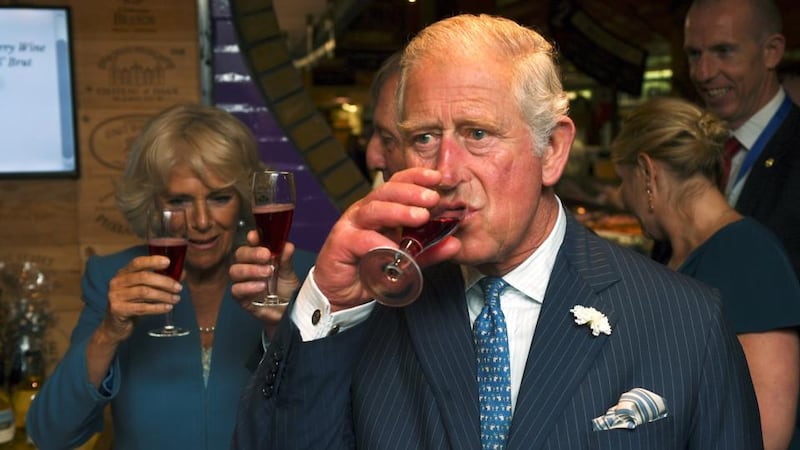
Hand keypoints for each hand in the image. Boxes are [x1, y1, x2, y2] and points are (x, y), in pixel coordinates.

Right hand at [103, 255, 182, 341]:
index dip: (152, 261)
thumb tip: (181, 273)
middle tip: (178, 288)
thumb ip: (160, 280)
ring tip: (176, 299)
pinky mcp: (117, 310)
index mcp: (123, 273)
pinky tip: (168, 308)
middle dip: (164, 282)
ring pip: (144, 292)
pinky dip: (157, 307)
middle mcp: (117, 282)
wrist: (116, 325)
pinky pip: (141, 307)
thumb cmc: (133, 303)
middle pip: (143, 277)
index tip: (168, 262)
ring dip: (163, 296)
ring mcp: (115, 296)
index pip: (137, 262)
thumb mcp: (145, 289)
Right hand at [229, 231, 300, 325]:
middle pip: (240, 254)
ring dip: (251, 270)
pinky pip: (236, 289)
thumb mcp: (288, 272)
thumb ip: (286, 259)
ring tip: (268, 273)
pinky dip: (248, 287)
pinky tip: (261, 287)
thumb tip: (287, 246)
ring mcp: (243, 282)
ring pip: (235, 271)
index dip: (251, 238)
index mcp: (259, 257)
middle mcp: (249, 266)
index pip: (251, 243)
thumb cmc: (286, 289)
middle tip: (266, 255)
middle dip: (252, 253)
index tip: (255, 236)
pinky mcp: (241, 298)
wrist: (288, 311)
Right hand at [314, 168, 460, 310]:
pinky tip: (394, 250)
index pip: (398, 185)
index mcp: (381, 210)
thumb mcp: (406, 260)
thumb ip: (428, 251)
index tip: (437, 177)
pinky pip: (360, 239)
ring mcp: (350, 225)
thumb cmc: (370, 270)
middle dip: (411, 192)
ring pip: (374, 210)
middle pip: (386, 192)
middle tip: (433, 198)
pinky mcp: (340, 244)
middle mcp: (365, 212)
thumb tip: (455, 243)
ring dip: (398, 211)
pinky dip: (378, 243)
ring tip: (420, 217)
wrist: (341, 294)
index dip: (416, 177)